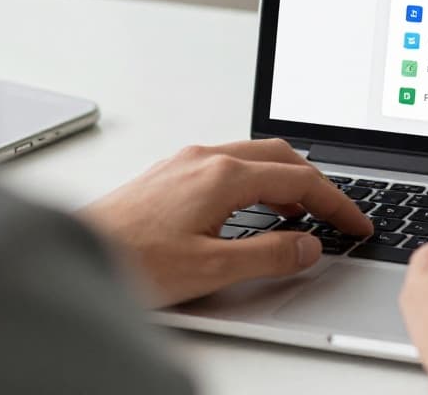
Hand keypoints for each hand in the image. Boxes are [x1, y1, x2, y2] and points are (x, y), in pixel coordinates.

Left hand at [82, 138, 372, 306]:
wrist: (72, 255)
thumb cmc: (128, 261)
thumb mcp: (211, 269)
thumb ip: (269, 255)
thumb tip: (307, 246)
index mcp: (223, 175)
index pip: (300, 181)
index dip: (336, 204)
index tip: (355, 224)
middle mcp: (205, 159)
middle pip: (282, 157)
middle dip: (316, 184)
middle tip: (336, 215)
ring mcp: (184, 163)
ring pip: (254, 158)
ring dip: (286, 181)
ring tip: (302, 214)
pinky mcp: (168, 175)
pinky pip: (229, 166)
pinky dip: (257, 183)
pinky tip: (253, 208)